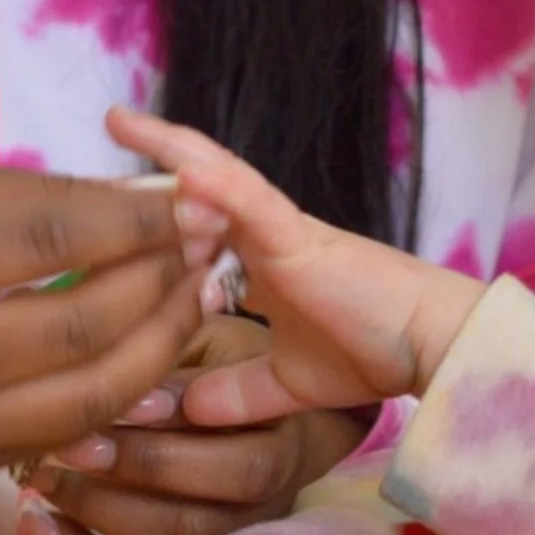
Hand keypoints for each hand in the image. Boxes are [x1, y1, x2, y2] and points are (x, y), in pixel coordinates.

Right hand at [0, 161, 203, 516]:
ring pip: (92, 392)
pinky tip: (154, 343)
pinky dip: (124, 387)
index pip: (52, 238)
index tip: (191, 192)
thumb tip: (142, 195)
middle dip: (165, 275)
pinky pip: (68, 431)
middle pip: (83, 323)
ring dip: (164, 338)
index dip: (136, 215)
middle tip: (212, 238)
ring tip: (200, 288)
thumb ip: (29, 196)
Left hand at [12, 315, 370, 534]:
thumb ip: (174, 344)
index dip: (168, 437)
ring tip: (39, 484)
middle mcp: (262, 503)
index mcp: (278, 439)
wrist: (262, 420)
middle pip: (197, 518)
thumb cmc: (222, 366)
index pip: (234, 458)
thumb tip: (117, 334)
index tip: (111, 404)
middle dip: (126, 481)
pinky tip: (36, 529)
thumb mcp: (213, 341)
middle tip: (64, 448)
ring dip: (95, 522)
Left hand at [107, 106, 486, 424]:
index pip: (193, 223)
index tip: (104, 199)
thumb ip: (237, 393)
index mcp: (255, 260)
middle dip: (149, 161)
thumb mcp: (287, 382)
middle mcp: (261, 234)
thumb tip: (181, 412)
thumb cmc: (370, 351)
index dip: (152, 209)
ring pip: (217, 177)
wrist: (429, 344)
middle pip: (194, 187)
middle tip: (109, 124)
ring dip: (171, 150)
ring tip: (124, 121)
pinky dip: (218, 185)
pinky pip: (253, 202)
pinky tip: (183, 169)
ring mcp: (279, 229)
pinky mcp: (300, 237)